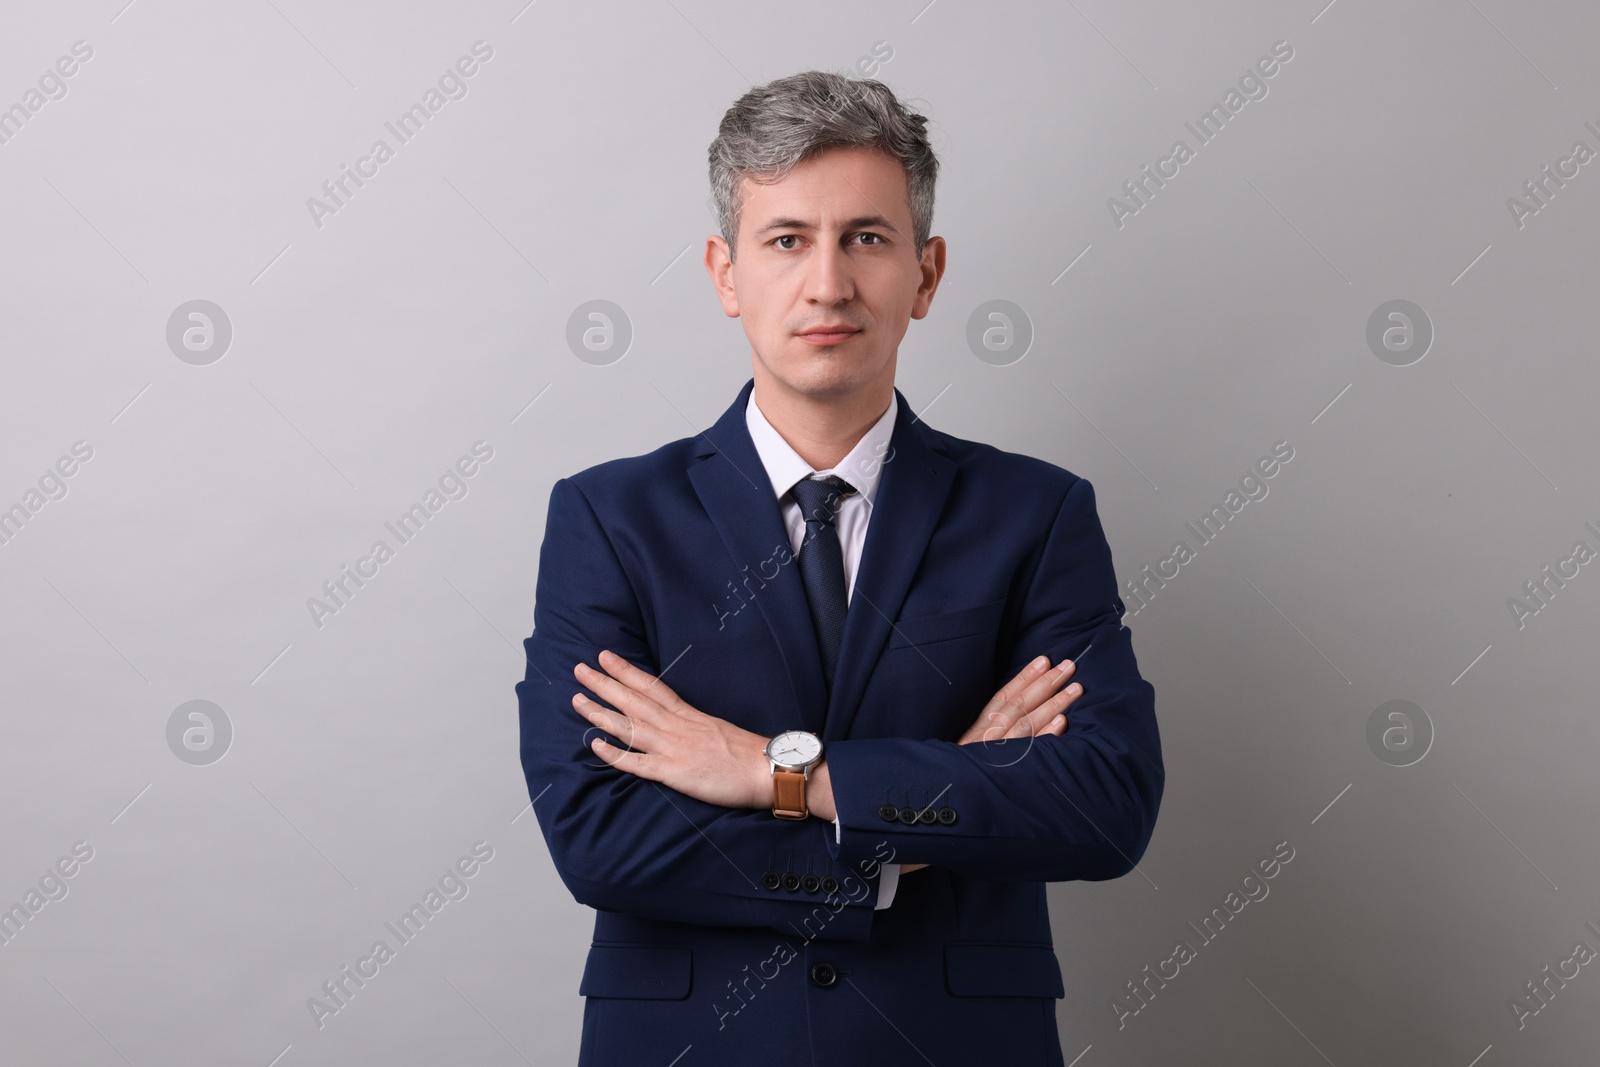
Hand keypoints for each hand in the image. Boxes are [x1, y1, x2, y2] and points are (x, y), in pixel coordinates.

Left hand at [572, 650, 769, 808]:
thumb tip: (677, 723)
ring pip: (630, 726)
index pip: (652, 686)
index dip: (626, 671)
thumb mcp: (718, 728)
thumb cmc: (747, 752)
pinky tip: (595, 746)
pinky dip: (616, 754)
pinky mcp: (675, 772)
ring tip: (578, 700)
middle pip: (634, 700)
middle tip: (580, 669)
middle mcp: (677, 726)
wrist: (768, 769)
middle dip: (605, 684)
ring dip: (601, 712)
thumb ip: (694, 724)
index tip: (606, 656)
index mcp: (688, 714)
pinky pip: (639, 763)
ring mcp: (674, 748)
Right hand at [900, 658, 1083, 877]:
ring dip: (1053, 704)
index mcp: (977, 731)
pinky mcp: (1003, 774)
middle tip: (1069, 666)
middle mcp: (985, 739)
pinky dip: (1045, 737)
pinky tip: (1062, 724)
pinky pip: (1028, 753)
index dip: (1023, 677)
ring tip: (1075, 689)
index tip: (1043, 660)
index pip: (1002, 697)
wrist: (938, 810)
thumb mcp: (966, 754)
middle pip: (1018, 705)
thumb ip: (986, 735)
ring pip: (1027, 724)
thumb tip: (1014, 715)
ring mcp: (995, 756)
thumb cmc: (955, 780)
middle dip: (1045, 683)